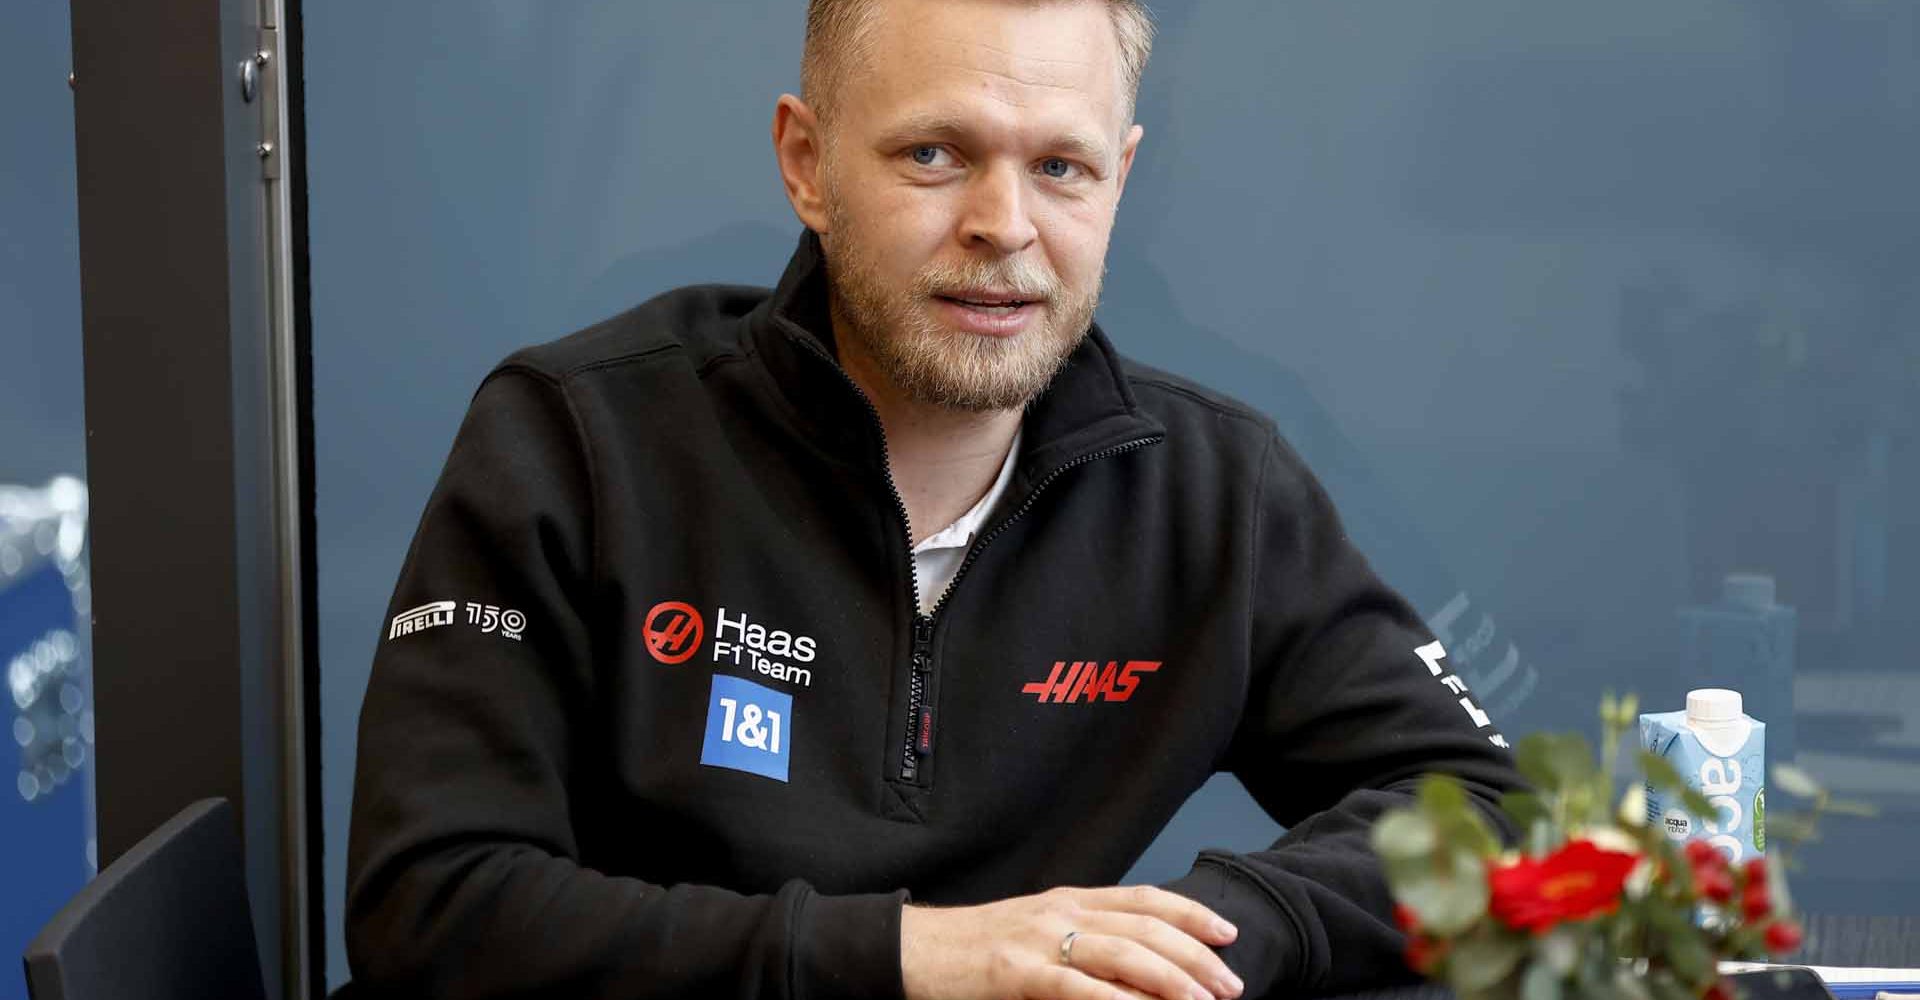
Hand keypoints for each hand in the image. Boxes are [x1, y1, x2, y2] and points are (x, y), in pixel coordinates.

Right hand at [899, 884, 1243, 999]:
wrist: (913, 950)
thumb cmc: (975, 951)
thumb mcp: (1036, 933)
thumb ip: (1082, 939)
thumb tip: (1136, 962)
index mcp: (1068, 899)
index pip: (1144, 899)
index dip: (1190, 914)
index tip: (1227, 934)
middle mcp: (1060, 911)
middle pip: (1144, 927)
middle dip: (1195, 955)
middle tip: (1230, 984)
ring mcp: (1038, 940)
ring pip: (1122, 953)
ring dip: (1171, 978)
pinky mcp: (1015, 972)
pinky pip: (1076, 988)